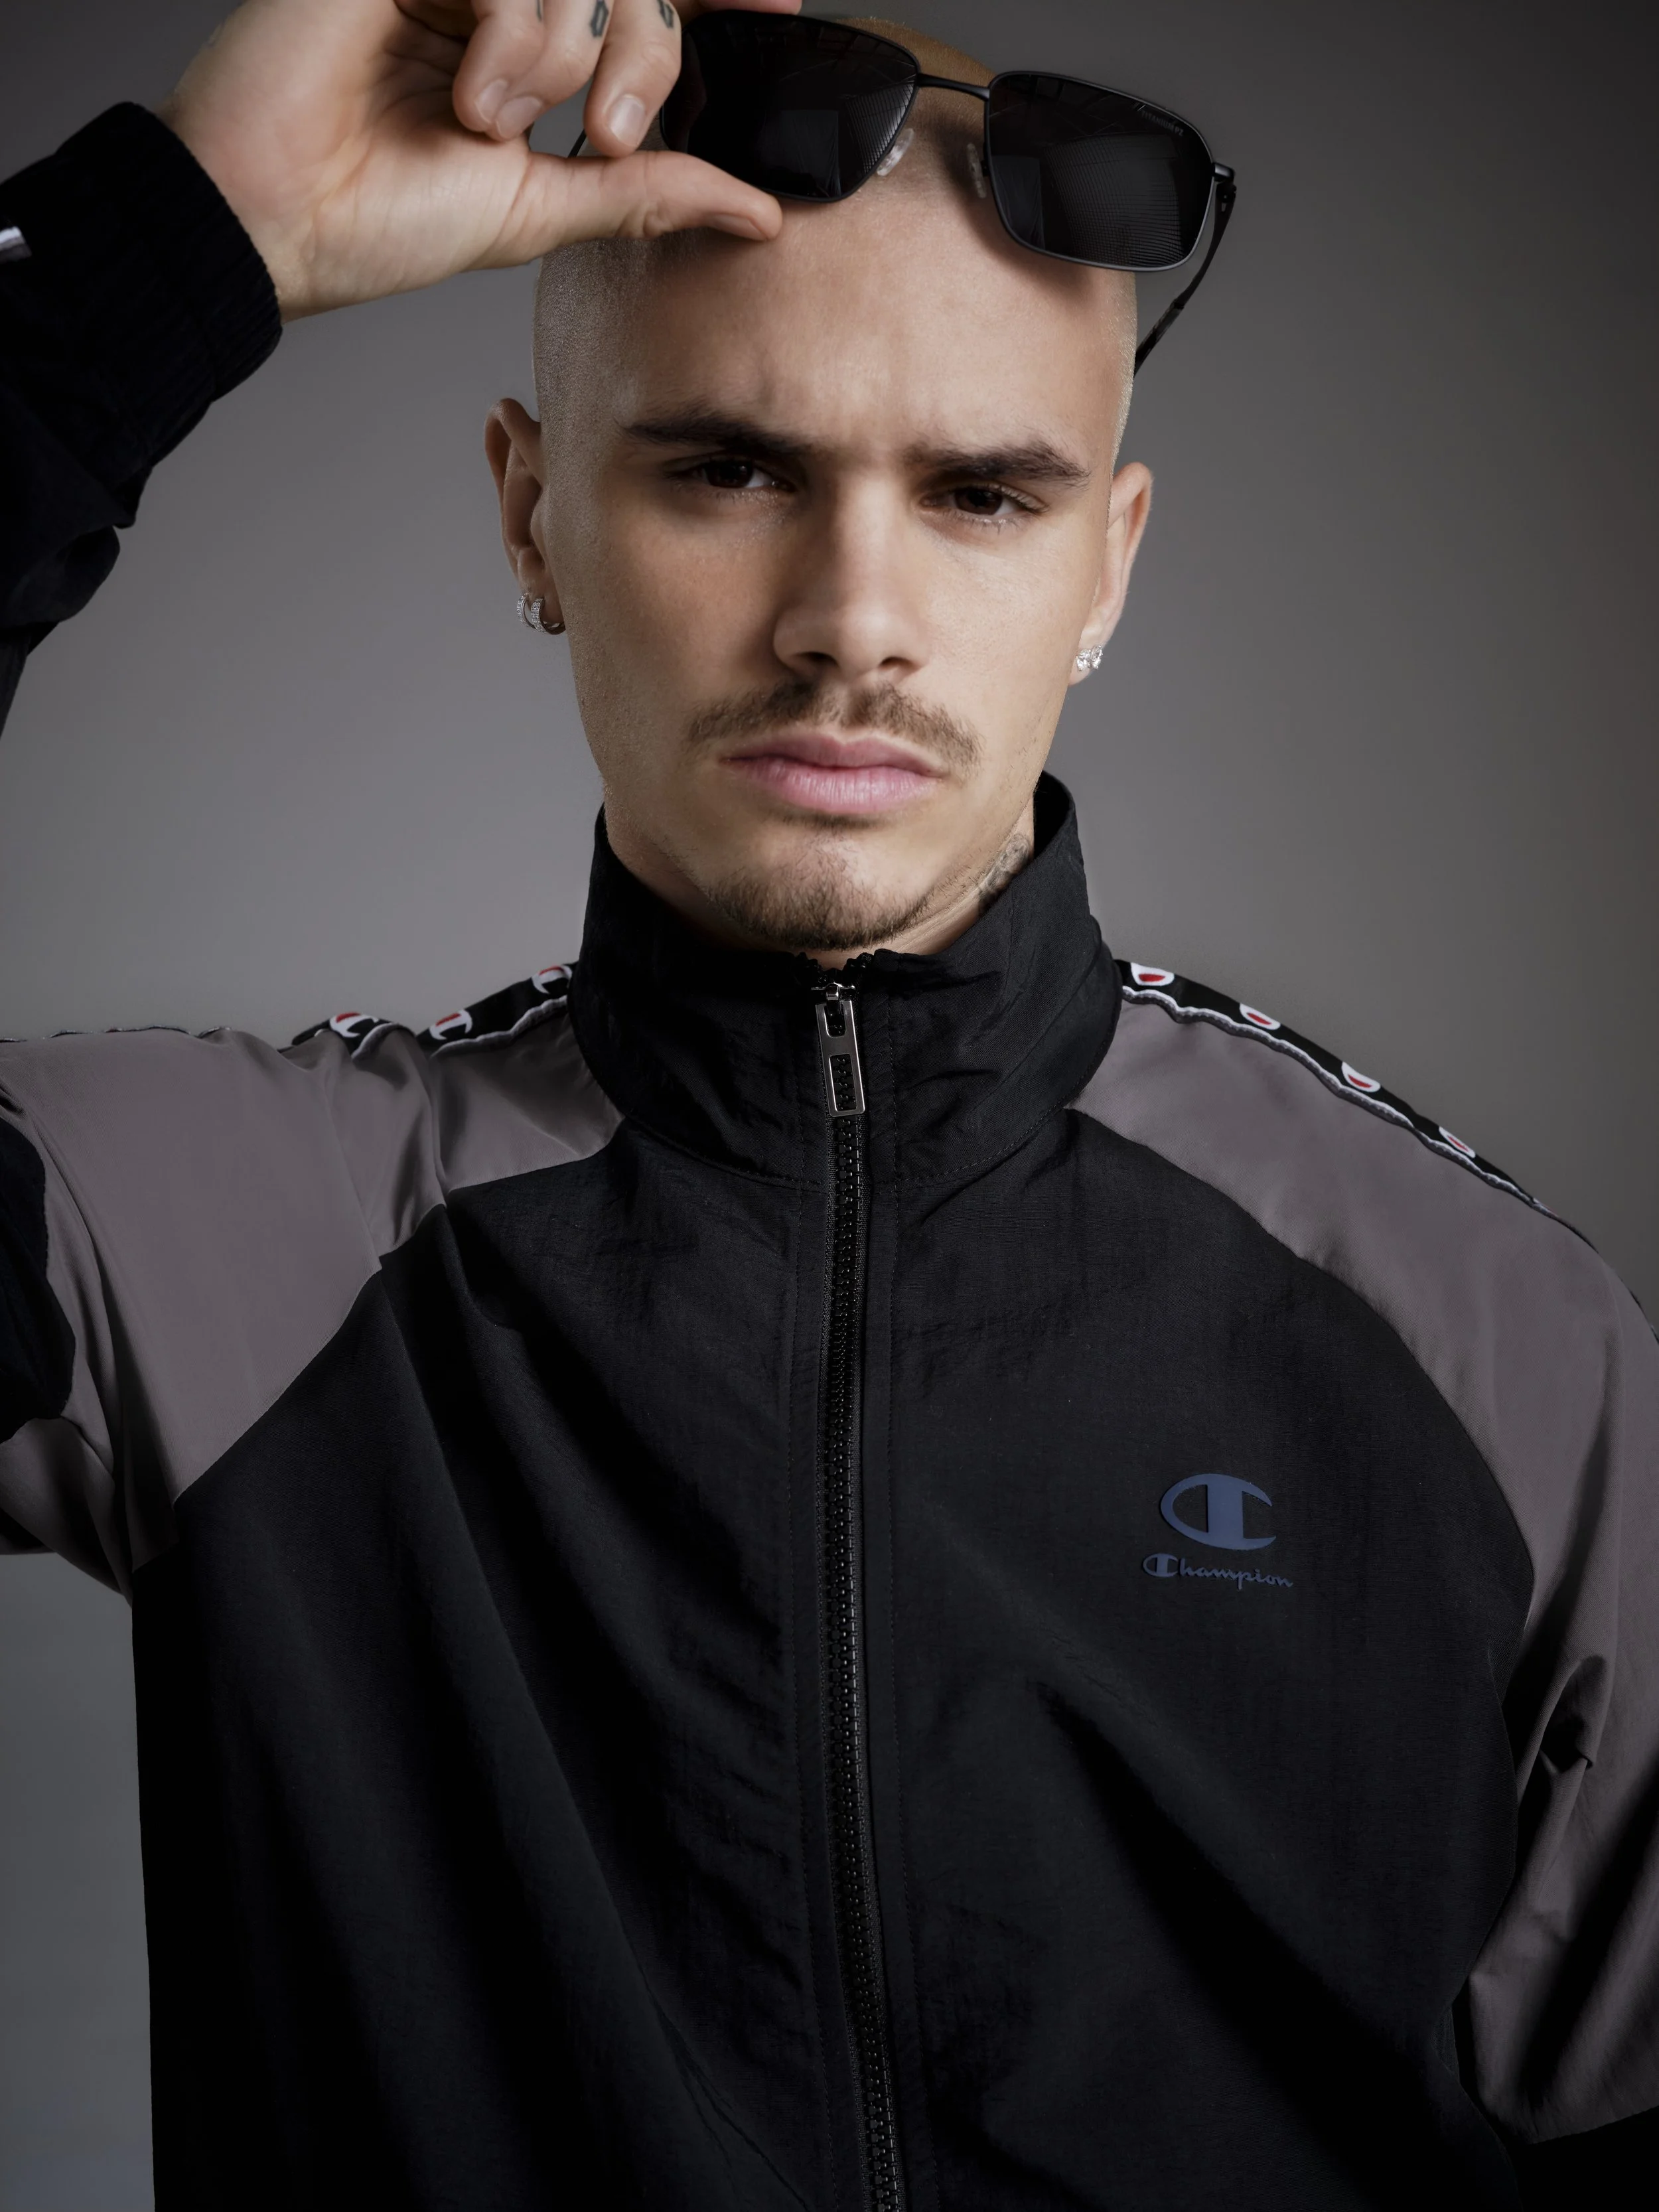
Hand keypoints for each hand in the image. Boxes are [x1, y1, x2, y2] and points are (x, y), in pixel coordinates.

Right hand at [159, 0, 799, 320]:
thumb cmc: (381, 218)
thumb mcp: (545, 210)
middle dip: (647, 56)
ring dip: (559, 62)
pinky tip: (465, 95)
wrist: (278, 221)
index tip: (777, 11)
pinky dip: (513, 38)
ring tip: (490, 123)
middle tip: (606, 133)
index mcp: (532, 45)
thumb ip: (649, 193)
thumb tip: (760, 213)